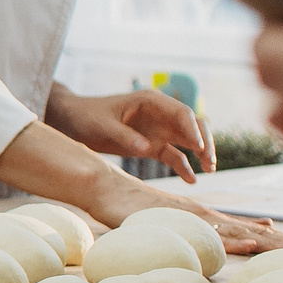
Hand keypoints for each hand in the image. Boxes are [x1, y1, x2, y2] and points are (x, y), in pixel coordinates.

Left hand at [46, 87, 211, 180]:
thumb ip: (124, 136)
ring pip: (188, 141)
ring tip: (209, 170)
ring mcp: (157, 130)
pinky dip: (184, 166)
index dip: (193, 128)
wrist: (72, 121)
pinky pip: (173, 155)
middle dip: (205, 141)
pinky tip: (192, 180)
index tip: (199, 146)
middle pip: (192, 125)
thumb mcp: (103, 125)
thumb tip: (148, 148)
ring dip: (201, 153)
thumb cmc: (86, 116)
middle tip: (210, 161)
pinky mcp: (152, 145)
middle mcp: (159, 114)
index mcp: (151, 101)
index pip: (181, 112)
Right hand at [84, 170, 282, 255]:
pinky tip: (253, 247)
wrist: (104, 186)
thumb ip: (180, 231)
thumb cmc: (127, 207)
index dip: (276, 237)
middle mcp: (205, 217)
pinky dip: (233, 242)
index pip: (247, 228)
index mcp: (204, 218)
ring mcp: (194, 220)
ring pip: (242, 233)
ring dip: (274, 243)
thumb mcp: (161, 223)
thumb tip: (196, 244)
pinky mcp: (178, 223)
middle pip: (254, 230)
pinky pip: (211, 236)